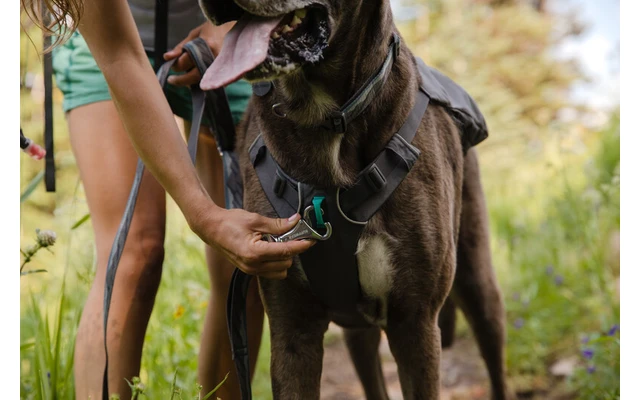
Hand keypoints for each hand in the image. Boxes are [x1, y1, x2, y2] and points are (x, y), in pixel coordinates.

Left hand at [163, 21, 233, 86]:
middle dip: (181, 80)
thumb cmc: (212, 30)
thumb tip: (166, 58)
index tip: (171, 65)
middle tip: (172, 80)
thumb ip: (180, 47)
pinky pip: (210, 82)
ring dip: (191, 81)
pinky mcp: (226, 73)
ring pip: (201, 82)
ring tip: (186, 76)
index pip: (184, 62)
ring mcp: (221, 66)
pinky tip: (198, 77)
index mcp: (205, 45)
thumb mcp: (194, 34)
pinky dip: (202, 81)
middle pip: (193, 76)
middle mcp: (214, 57)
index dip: (175, 65)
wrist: (234, 30)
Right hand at [191, 207, 314, 279]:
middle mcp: (253, 265)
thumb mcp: (255, 220)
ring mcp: (251, 270)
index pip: (286, 251)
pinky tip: (271, 248)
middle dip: (292, 250)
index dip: (301, 245)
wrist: (210, 228)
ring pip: (280, 271)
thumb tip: (296, 221)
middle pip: (286, 263)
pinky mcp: (249, 270)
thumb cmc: (230, 222)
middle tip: (290, 235)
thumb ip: (277, 224)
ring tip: (277, 242)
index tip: (311, 240)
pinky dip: (276, 262)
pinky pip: (271, 271)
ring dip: (284, 257)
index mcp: (255, 253)